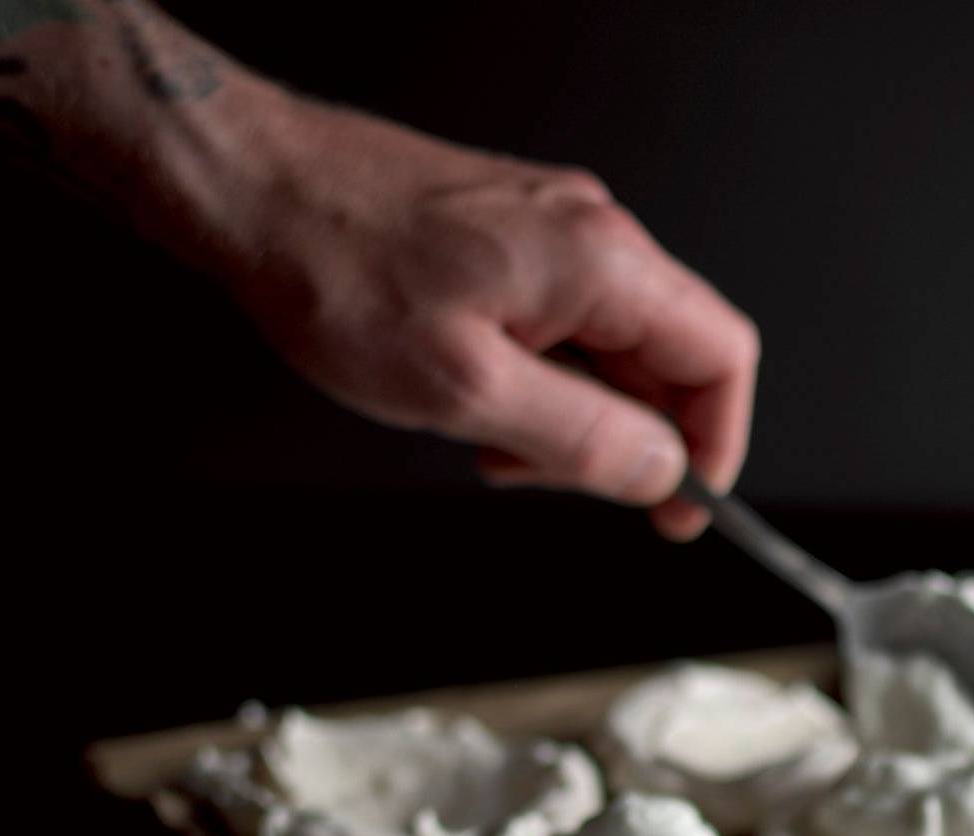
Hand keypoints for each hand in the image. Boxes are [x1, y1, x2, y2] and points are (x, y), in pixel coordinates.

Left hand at [208, 93, 758, 538]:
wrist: (253, 190)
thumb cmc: (335, 271)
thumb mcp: (464, 390)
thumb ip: (580, 438)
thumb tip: (662, 473)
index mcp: (600, 263)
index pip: (721, 357)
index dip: (716, 445)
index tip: (680, 507)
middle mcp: (591, 234)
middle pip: (671, 356)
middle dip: (627, 438)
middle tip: (548, 478)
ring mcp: (552, 229)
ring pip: (612, 346)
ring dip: (574, 415)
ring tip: (494, 442)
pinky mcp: (512, 236)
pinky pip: (564, 322)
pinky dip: (540, 378)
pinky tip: (477, 398)